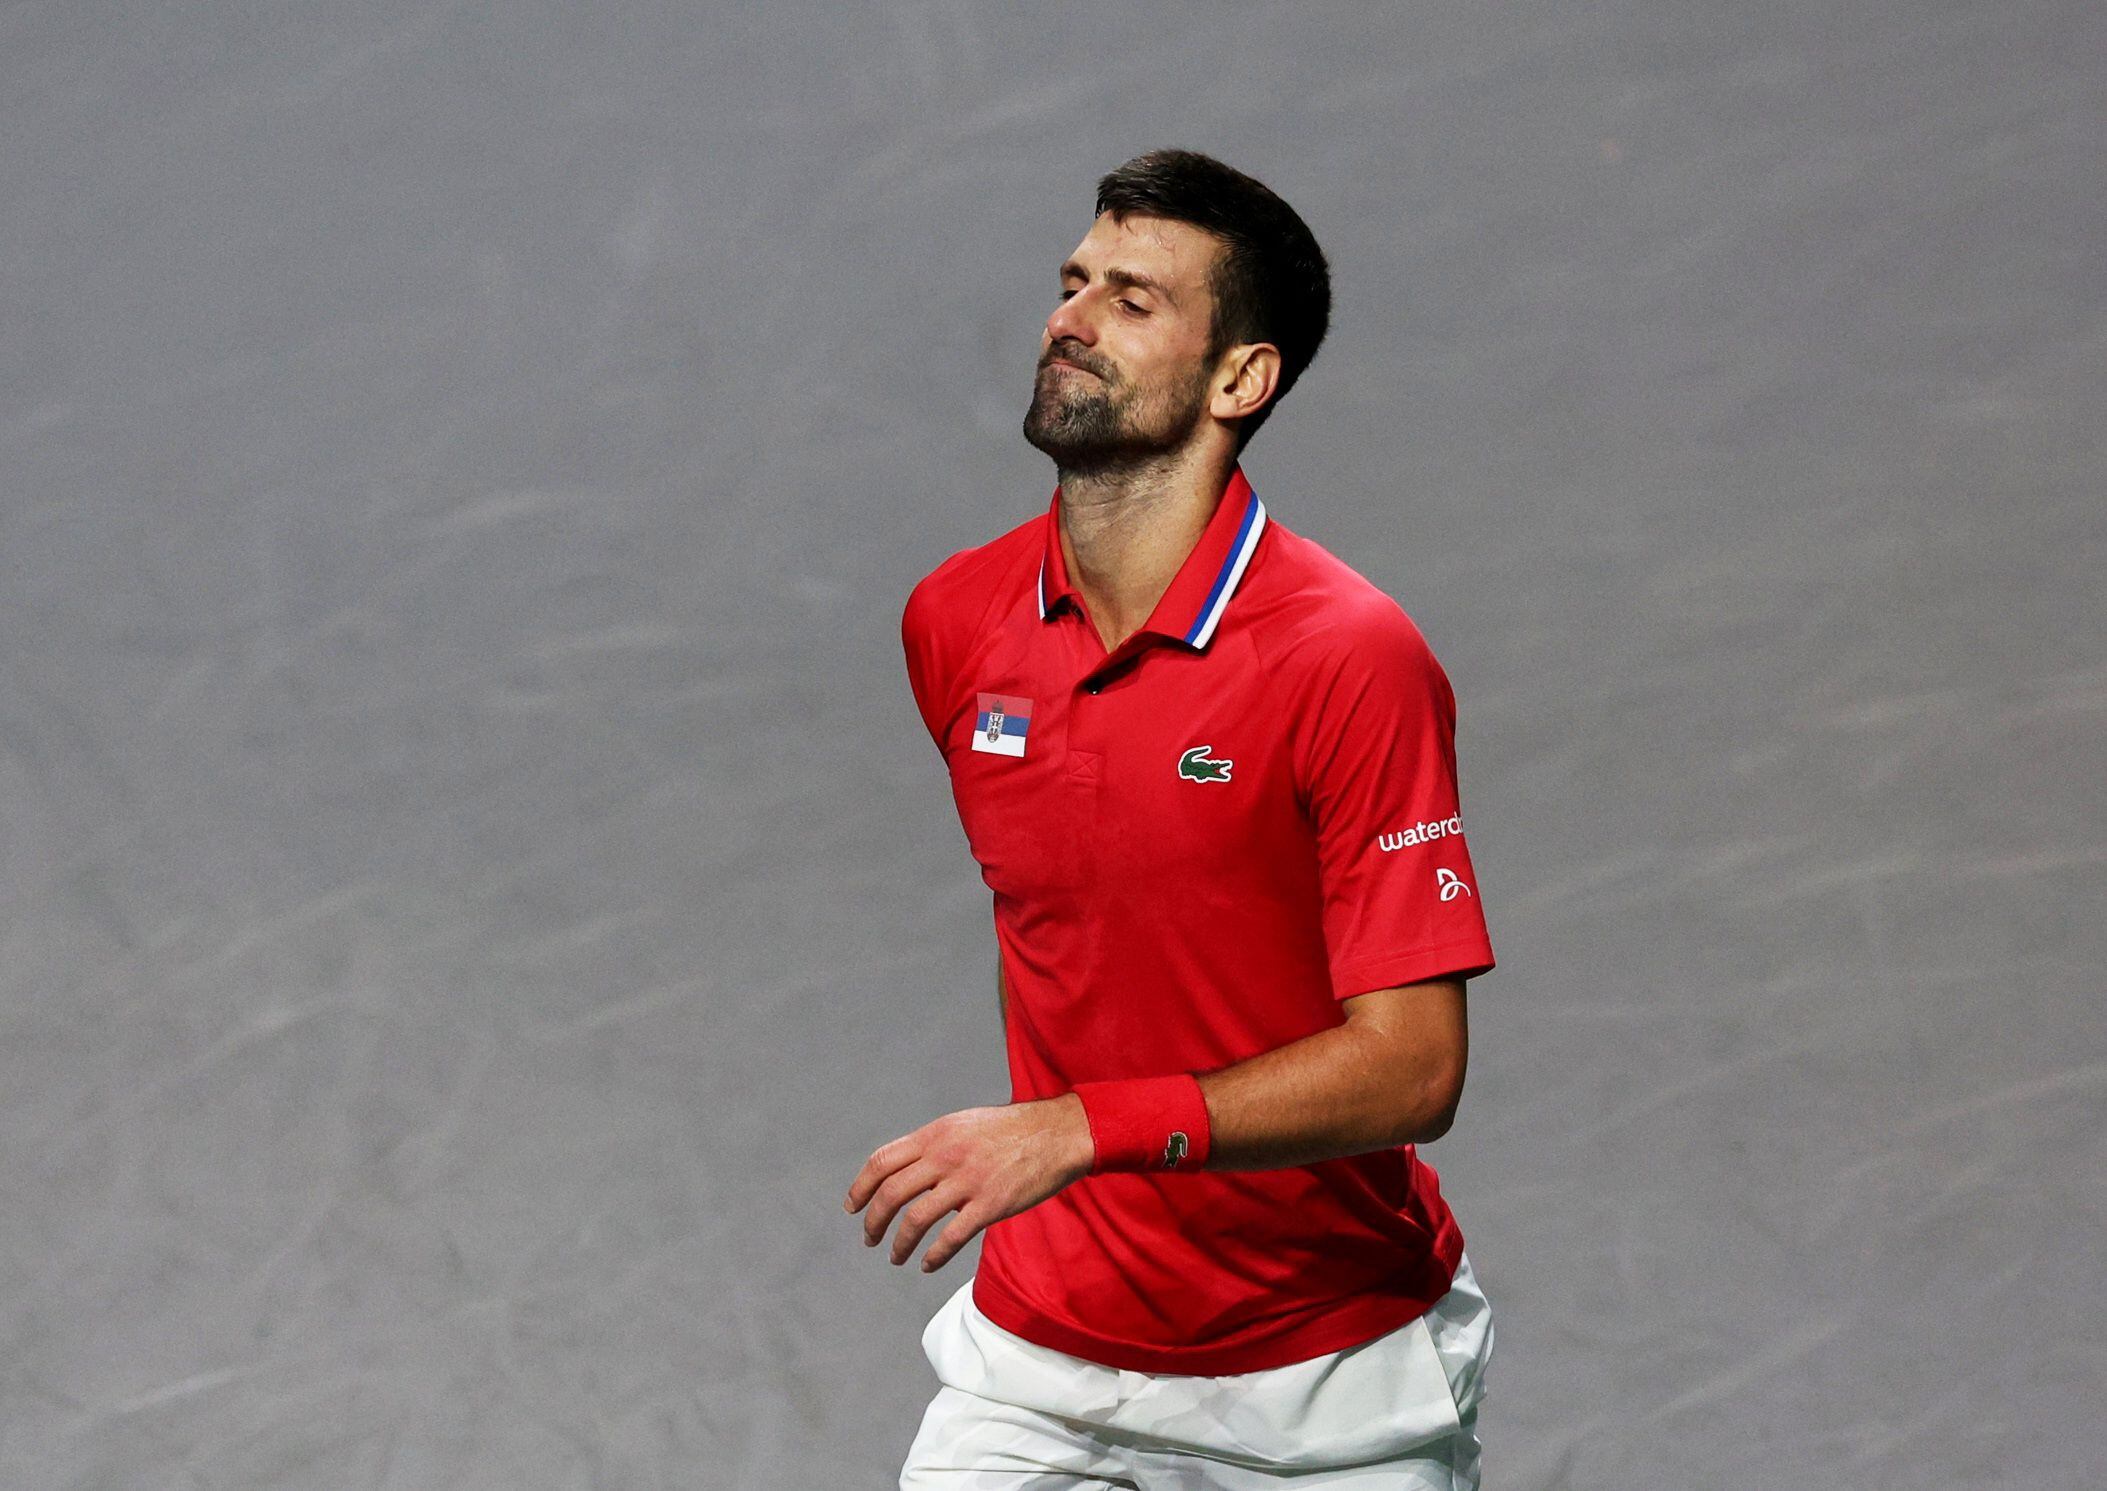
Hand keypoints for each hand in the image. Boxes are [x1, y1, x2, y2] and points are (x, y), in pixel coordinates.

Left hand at [845, 1092, 1092, 1272]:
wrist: (1056, 1134)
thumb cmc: (1010, 1130)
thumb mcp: (963, 1124)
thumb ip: (934, 1144)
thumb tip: (906, 1167)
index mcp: (936, 1134)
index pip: (882, 1161)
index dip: (860, 1187)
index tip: (852, 1207)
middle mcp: (945, 1156)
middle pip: (891, 1193)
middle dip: (873, 1221)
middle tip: (869, 1238)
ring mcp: (967, 1182)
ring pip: (915, 1219)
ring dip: (899, 1244)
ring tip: (895, 1257)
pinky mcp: (989, 1206)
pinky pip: (950, 1238)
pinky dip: (933, 1256)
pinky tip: (927, 1264)